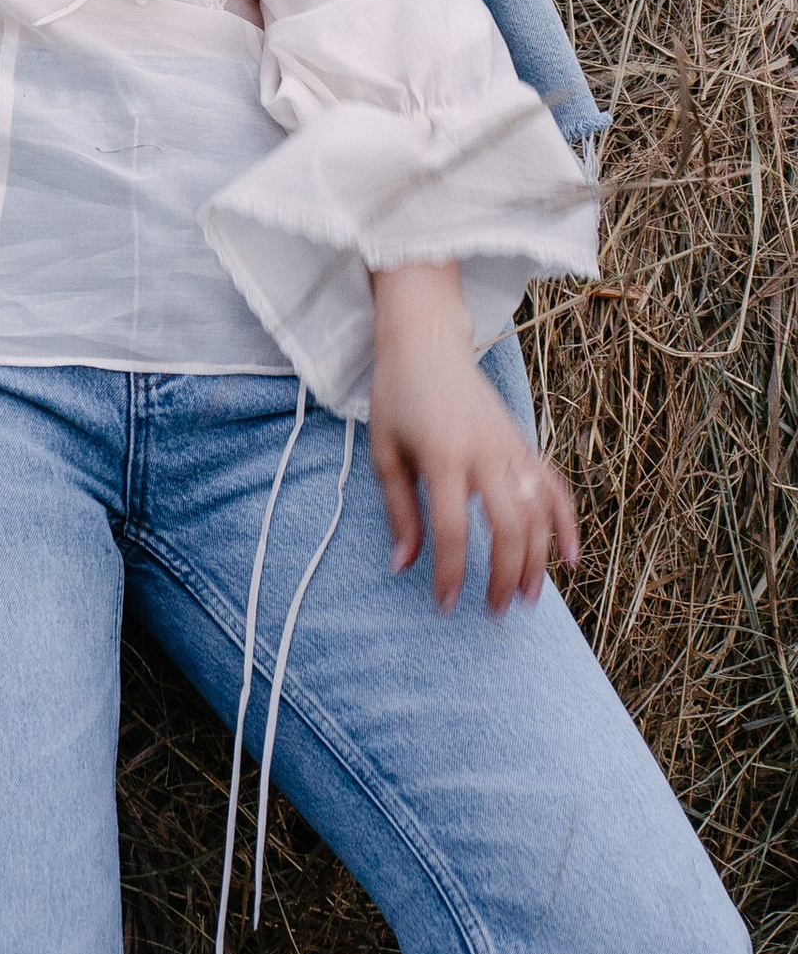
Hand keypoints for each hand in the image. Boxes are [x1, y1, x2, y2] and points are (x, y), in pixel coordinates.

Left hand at [368, 263, 578, 612]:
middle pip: (508, 527)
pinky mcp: (525, 443)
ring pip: (538, 512)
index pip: (451, 529)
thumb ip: (398, 511)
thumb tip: (404, 566)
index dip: (450, 573)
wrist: (427, 343)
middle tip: (494, 610)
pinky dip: (566, 522)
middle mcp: (485, 453)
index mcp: (443, 456)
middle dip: (503, 575)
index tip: (446, 605)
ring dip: (537, 560)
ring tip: (526, 597)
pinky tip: (569, 557)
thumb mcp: (384, 453)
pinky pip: (554, 487)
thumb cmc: (398, 398)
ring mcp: (511, 448)